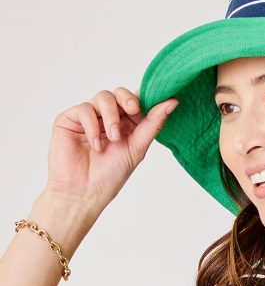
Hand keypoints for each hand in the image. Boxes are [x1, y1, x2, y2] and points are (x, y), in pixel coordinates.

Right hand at [45, 86, 178, 211]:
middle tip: (133, 110)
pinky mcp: (69, 119)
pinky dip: (92, 125)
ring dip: (111, 116)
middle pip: (119, 93)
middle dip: (128, 100)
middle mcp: (107, 118)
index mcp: (126, 124)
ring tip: (113, 138)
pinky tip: (96, 145)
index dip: (144, 97)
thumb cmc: (110, 175)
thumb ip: (153, 123)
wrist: (84, 192)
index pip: (135, 100)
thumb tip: (173, 102)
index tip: (154, 100)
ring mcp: (88, 117)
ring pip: (103, 96)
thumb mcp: (137, 147)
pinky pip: (85, 109)